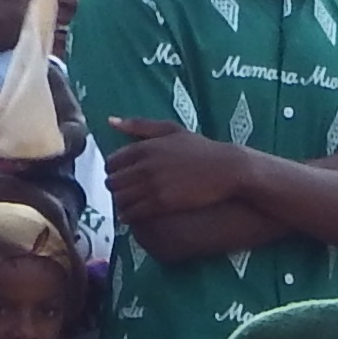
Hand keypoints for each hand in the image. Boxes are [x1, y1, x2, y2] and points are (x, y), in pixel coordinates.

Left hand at [103, 118, 250, 218]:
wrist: (226, 169)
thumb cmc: (200, 149)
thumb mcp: (170, 129)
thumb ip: (139, 125)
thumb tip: (110, 121)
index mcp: (144, 147)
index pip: (112, 162)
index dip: (113, 172)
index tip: (121, 178)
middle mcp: (145, 165)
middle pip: (113, 182)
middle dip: (115, 189)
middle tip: (123, 194)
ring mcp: (153, 185)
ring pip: (120, 199)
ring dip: (120, 204)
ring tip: (127, 206)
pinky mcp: (162, 203)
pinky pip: (133, 212)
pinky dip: (128, 216)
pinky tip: (131, 217)